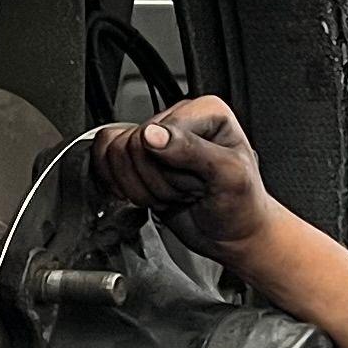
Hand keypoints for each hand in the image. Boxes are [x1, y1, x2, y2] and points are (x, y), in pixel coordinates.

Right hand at [93, 96, 278, 258]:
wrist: (234, 236)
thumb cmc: (242, 204)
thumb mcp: (229, 175)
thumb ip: (192, 150)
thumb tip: (151, 134)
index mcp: (204, 111)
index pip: (156, 131)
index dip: (171, 167)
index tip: (198, 182)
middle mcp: (177, 120)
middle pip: (132, 145)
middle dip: (158, 182)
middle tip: (188, 191)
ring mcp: (156, 142)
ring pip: (116, 155)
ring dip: (143, 189)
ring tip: (173, 193)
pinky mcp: (139, 162)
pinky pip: (105, 160)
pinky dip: (122, 186)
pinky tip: (147, 194)